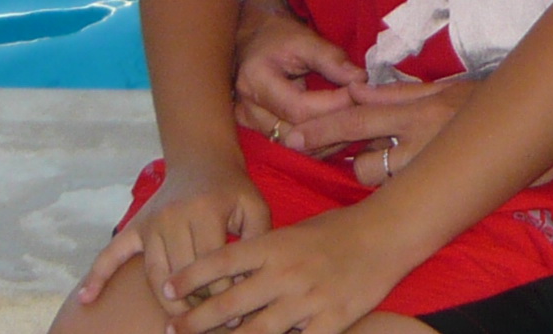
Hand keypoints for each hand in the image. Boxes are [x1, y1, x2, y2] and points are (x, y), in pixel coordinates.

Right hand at [74, 162, 268, 312]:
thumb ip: (256, 238)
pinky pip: (113, 252)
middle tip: (209, 325)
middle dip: (197, 305)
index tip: (233, 317)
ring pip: (155, 275)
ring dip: (167, 304)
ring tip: (179, 327)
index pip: (210, 265)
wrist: (202, 159)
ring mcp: (151, 222)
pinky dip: (98, 276)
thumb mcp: (254, 206)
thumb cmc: (232, 188)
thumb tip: (246, 279)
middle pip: (182, 275)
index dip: (223, 293)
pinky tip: (85, 300)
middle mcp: (174, 216)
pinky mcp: (136, 226)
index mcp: (206, 211)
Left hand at [164, 203, 402, 333]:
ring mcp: (306, 301)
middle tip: (171, 330)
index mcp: (276, 245)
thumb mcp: (296, 232)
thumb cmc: (337, 230)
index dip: (191, 276)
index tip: (166, 288)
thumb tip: (230, 278)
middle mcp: (285, 273)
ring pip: (254, 333)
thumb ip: (265, 255)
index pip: (222, 261)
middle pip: (229, 304)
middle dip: (195, 321)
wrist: (385, 234)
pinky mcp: (328, 324)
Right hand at [233, 8, 366, 141]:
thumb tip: (361, 79)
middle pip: (297, 134)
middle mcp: (248, 110)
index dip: (334, 105)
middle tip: (364, 114)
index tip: (361, 94)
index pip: (299, 108)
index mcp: (256, 82)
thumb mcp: (305, 38)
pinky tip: (339, 131)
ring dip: (328, 140)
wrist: (254, 39)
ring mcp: (250, 125)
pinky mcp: (259, 133)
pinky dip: (318, 142)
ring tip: (355, 124)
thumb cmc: (279, 35)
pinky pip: (293, 147)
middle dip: (334, 127)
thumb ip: (332, 58)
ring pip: (296, 148)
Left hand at [268, 74, 472, 181]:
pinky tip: (399, 179)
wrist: (524, 124)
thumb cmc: (478, 102)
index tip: (293, 136)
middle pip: (364, 162)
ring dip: (374, 176)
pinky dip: (394, 188)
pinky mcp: (439, 189)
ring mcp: (430, 170)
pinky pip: (401, 194)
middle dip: (347, 160)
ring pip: (381, 183)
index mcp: (416, 109)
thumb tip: (355, 89)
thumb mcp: (439, 88)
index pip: (358, 118)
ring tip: (383, 163)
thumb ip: (396, 91)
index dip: (323, 129)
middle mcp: (419, 141)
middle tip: (325, 154)